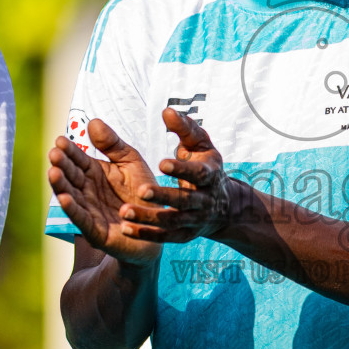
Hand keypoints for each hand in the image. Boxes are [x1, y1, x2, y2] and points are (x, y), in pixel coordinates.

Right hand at [48, 118, 161, 265]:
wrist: (159, 225)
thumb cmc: (143, 192)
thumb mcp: (130, 162)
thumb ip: (113, 144)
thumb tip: (93, 122)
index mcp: (95, 172)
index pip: (78, 159)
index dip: (69, 151)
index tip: (60, 140)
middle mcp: (88, 190)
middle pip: (71, 176)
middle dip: (62, 165)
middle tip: (54, 153)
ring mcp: (90, 210)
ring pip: (71, 196)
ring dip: (61, 185)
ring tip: (53, 172)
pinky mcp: (96, 231)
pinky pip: (82, 219)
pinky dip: (72, 209)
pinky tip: (64, 198)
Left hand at [120, 108, 230, 243]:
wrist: (225, 206)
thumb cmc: (205, 165)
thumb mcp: (201, 145)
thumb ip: (185, 128)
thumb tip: (167, 111)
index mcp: (210, 175)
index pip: (198, 173)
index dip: (181, 169)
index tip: (162, 163)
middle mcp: (205, 200)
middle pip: (185, 200)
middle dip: (164, 196)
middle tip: (142, 191)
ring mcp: (195, 220)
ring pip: (172, 222)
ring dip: (149, 217)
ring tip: (124, 212)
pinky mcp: (185, 235)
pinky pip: (165, 237)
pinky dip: (146, 234)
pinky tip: (126, 229)